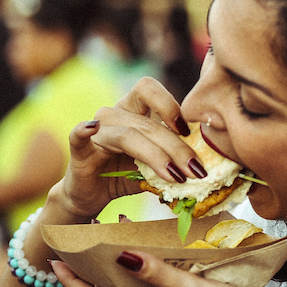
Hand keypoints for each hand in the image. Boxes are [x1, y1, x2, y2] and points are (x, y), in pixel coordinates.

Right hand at [54, 77, 200, 218]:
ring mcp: (96, 130)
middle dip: (177, 148)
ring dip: (157, 156)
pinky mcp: (79, 149)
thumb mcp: (155, 167)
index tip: (189, 132)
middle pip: (149, 123)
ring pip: (129, 135)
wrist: (91, 196)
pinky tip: (91, 128)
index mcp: (133, 110)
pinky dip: (83, 130)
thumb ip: (175, 160)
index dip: (170, 105)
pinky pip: (78, 135)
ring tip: (176, 177)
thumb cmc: (124, 177)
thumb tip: (207, 167)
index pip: (149, 90)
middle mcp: (114, 114)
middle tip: (196, 170)